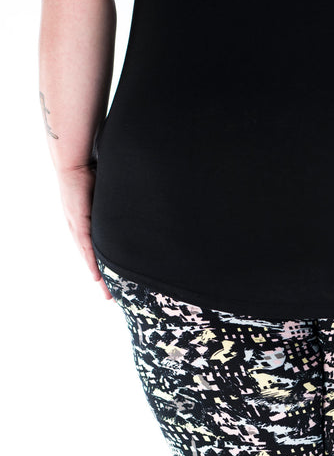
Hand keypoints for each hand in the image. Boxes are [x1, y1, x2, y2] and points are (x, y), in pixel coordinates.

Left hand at [57, 164, 112, 300]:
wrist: (74, 159)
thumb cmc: (93, 171)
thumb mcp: (109, 195)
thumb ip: (119, 207)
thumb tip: (137, 210)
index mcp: (89, 222)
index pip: (97, 249)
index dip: (104, 266)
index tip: (113, 281)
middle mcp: (80, 227)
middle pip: (92, 258)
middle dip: (102, 278)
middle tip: (110, 296)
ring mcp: (77, 226)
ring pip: (89, 257)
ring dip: (97, 275)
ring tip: (106, 292)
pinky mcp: (78, 221)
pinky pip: (86, 247)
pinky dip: (91, 262)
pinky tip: (96, 277)